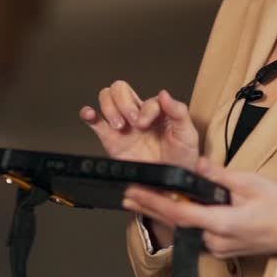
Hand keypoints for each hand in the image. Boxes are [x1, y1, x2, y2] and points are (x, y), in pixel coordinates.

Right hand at [80, 83, 199, 170]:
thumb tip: (164, 93)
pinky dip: (88, 114)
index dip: (145, 109)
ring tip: (119, 126)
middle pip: (120, 89)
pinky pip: (95, 122)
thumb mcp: (187, 134)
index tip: (145, 124)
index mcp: (157, 111)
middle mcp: (138, 114)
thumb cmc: (180, 159)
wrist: (167, 186)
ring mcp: (123, 125)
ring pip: (107, 99)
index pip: (146, 99)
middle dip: (124, 104)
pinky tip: (90, 114)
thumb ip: (178, 112)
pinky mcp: (110, 139)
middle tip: (132, 123)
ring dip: (110, 108)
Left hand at [121, 157, 276, 260]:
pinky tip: (174, 207)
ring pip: (187, 226)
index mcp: (222, 223)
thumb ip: (219, 175)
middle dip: (151, 207)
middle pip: (177, 221)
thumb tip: (197, 164)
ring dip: (168, 212)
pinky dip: (185, 218)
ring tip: (145, 199)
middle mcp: (216, 240)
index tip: (135, 193)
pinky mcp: (223, 247)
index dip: (154, 203)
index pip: (179, 212)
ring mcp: (219, 247)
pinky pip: (198, 230)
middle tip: (129, 195)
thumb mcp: (251, 183)